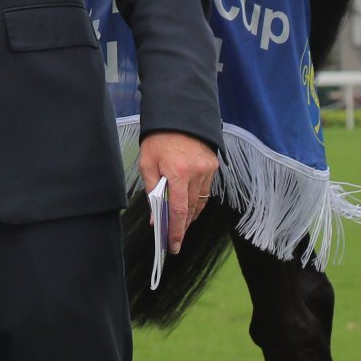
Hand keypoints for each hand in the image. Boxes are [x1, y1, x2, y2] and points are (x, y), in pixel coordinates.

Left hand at [140, 131, 219, 251]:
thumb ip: (152, 190)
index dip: (176, 231)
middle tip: (174, 241)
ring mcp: (208, 170)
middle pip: (190, 210)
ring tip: (180, 227)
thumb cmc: (158, 139)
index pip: (178, 210)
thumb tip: (155, 216)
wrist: (178, 114)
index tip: (173, 245)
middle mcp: (197, 173)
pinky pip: (205, 191)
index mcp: (178, 172)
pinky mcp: (213, 166)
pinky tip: (189, 208)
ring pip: (200, 203)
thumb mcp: (147, 163)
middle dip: (182, 227)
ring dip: (190, 217)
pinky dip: (197, 202)